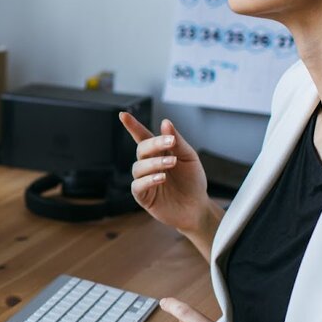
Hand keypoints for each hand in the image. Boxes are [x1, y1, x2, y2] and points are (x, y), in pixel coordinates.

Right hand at [119, 113, 210, 234]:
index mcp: (158, 152)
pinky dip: (148, 180)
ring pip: (138, 167)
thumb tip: (165, 122)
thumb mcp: (189, 157)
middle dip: (154, 144)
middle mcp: (149, 164)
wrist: (197, 206)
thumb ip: (176, 141)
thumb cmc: (192, 181)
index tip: (123, 115)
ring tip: (171, 164)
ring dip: (154, 163)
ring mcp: (144, 180)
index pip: (142, 136)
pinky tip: (161, 178)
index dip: (132, 126)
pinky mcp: (144, 196)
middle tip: (170, 143)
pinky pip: (137, 186)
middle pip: (141, 149)